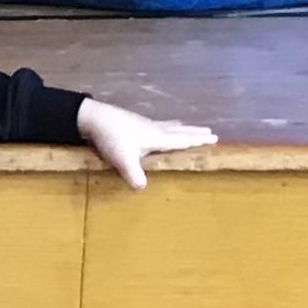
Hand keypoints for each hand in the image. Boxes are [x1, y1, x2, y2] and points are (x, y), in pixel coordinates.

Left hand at [76, 101, 217, 189]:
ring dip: (181, 127)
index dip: (198, 140)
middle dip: (195, 133)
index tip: (214, 138)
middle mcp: (154, 129)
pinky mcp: (133, 122)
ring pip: (168, 126)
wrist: (93, 118)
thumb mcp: (123, 160)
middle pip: (179, 131)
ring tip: (189, 127)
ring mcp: (143, 124)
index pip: (182, 140)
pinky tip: (158, 127)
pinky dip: (165, 126)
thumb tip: (143, 189)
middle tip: (210, 131)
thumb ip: (134, 175)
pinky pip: (156, 124)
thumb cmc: (111, 138)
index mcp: (157, 138)